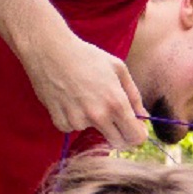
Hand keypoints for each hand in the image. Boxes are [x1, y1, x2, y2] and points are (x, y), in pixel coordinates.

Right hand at [26, 27, 147, 148]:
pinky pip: (72, 128)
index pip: (136, 137)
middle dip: (119, 133)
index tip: (134, 128)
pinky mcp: (60, 122)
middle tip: (113, 118)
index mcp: (116, 102)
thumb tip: (143, 116)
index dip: (137, 134)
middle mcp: (98, 116)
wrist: (50, 50)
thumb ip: (134, 95)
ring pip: (92, 133)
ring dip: (91, 122)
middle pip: (117, 143)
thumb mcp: (118, 68)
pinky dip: (72, 118)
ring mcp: (78, 121)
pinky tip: (69, 99)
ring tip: (84, 97)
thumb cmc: (86, 55)